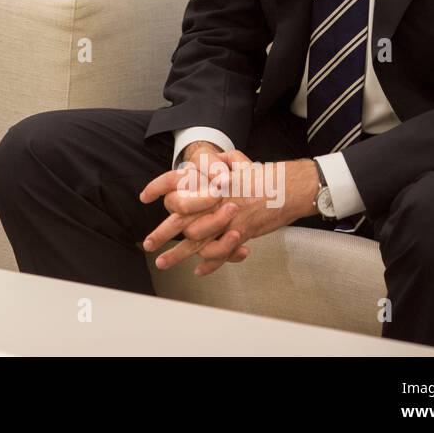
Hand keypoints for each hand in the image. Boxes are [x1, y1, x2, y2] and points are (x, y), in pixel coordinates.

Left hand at [146, 156, 318, 276]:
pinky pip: (219, 251)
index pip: (176, 180)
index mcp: (209, 180)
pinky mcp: (240, 233)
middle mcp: (214, 199)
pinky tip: (198, 270)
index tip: (144, 196)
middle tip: (148, 244)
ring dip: (177, 254)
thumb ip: (218, 163)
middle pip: (180, 217)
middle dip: (162, 232)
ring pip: (195, 239)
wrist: (289, 187)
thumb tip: (208, 164)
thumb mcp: (237, 161)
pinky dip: (209, 263)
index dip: (158, 187)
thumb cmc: (262, 175)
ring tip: (162, 262)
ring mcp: (226, 218)